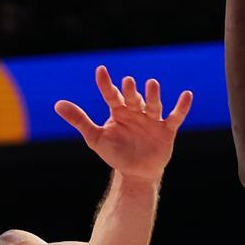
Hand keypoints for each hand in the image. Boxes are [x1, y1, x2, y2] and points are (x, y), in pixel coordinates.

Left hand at [54, 66, 192, 182]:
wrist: (135, 174)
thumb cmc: (115, 153)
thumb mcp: (94, 137)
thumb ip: (79, 120)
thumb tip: (57, 104)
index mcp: (119, 111)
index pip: (111, 94)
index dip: (106, 84)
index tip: (100, 71)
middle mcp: (136, 112)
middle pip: (133, 98)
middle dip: (131, 91)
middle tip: (128, 83)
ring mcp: (152, 120)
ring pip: (153, 104)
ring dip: (153, 95)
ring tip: (152, 84)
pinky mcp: (166, 130)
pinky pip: (175, 117)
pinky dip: (182, 107)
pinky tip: (187, 95)